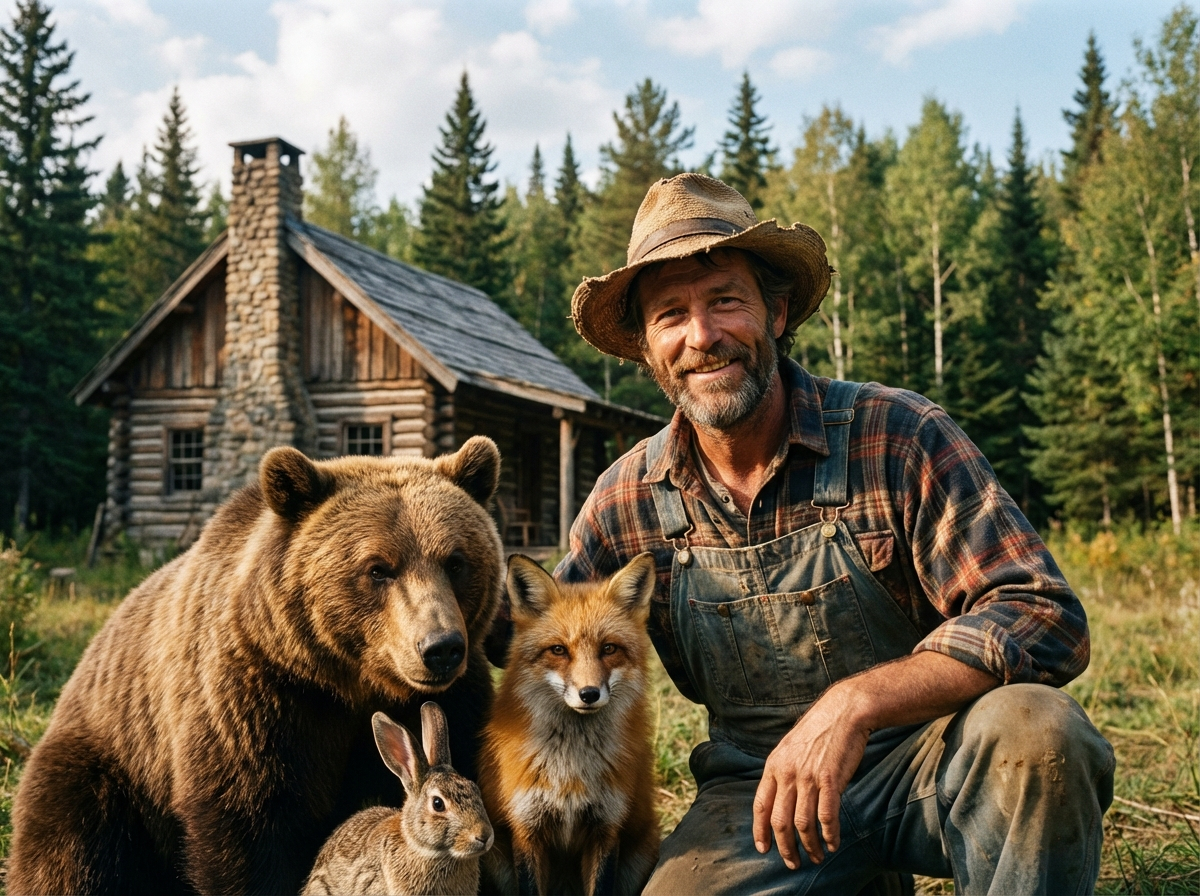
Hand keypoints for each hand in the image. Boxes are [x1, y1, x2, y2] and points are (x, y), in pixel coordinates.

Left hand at [751, 684, 869, 868]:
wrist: (843, 711)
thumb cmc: (819, 730)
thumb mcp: (790, 748)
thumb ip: (783, 771)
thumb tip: (780, 797)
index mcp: (774, 765)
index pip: (760, 805)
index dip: (760, 830)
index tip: (763, 848)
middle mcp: (787, 773)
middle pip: (779, 821)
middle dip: (785, 847)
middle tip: (793, 863)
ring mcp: (808, 777)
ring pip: (802, 823)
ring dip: (809, 845)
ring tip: (815, 857)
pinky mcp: (830, 780)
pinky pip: (827, 816)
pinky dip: (829, 834)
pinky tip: (832, 843)